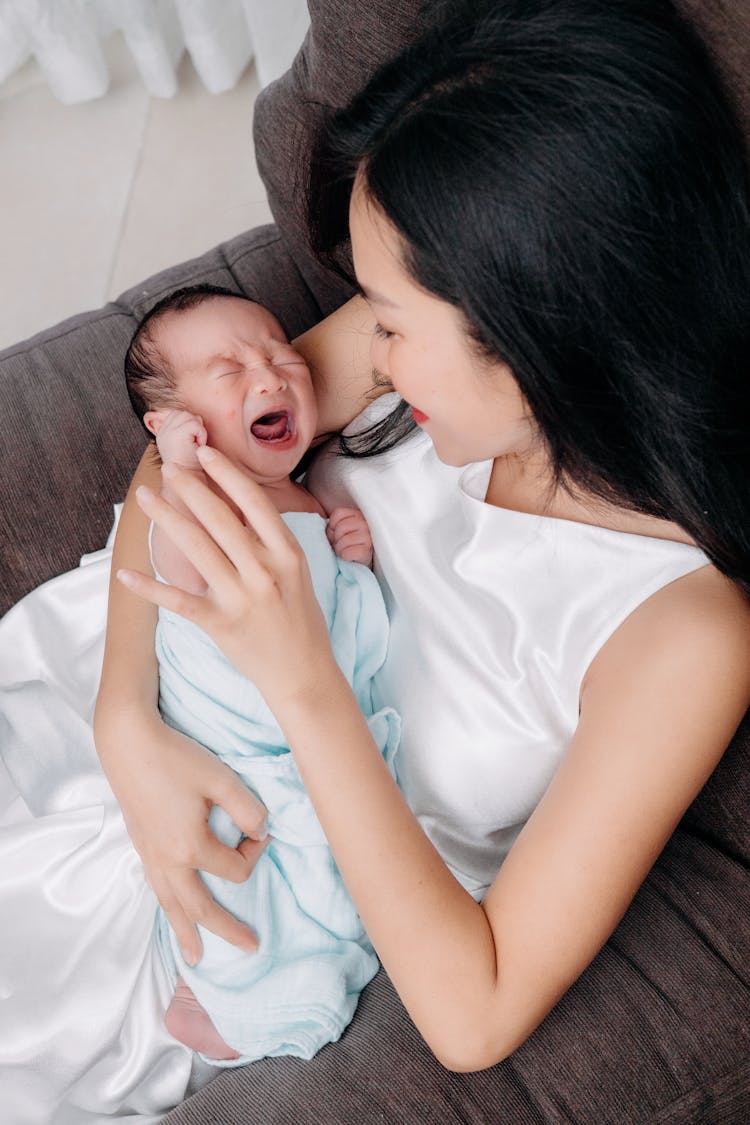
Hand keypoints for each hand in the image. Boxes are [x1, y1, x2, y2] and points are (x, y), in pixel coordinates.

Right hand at [97, 708, 268, 964]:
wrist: (128, 743)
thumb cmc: (176, 758)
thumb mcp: (222, 779)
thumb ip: (248, 809)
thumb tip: (261, 831)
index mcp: (190, 847)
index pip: (235, 869)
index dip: (254, 852)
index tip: (258, 828)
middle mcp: (167, 861)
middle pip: (201, 908)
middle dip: (227, 930)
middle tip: (251, 948)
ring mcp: (149, 856)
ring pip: (171, 905)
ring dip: (186, 932)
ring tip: (196, 958)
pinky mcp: (140, 845)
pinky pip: (156, 888)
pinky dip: (167, 907)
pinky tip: (171, 909)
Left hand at [117, 447, 337, 711]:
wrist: (304, 674)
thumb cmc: (300, 619)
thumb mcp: (297, 573)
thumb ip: (270, 542)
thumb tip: (237, 506)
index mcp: (287, 553)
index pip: (254, 503)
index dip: (227, 474)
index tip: (206, 452)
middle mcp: (265, 570)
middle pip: (220, 519)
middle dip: (190, 488)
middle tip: (168, 467)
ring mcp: (241, 598)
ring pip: (196, 549)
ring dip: (166, 519)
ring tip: (145, 497)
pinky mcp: (220, 624)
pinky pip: (178, 600)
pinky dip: (149, 587)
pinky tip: (125, 573)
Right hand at [153, 410, 207, 468]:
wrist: (186, 484)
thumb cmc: (191, 467)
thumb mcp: (185, 445)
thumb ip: (186, 430)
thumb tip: (198, 417)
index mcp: (162, 433)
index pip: (177, 415)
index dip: (189, 425)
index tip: (191, 442)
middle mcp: (162, 431)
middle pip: (183, 413)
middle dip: (194, 426)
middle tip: (194, 444)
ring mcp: (167, 433)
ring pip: (190, 417)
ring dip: (198, 431)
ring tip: (195, 446)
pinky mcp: (176, 435)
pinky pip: (195, 424)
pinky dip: (201, 435)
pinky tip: (197, 447)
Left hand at [326, 507, 373, 566]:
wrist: (358, 562)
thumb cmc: (346, 545)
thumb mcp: (339, 530)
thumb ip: (333, 525)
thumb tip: (328, 528)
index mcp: (357, 515)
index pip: (338, 513)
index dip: (332, 525)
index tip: (337, 534)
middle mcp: (364, 523)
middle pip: (340, 527)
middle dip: (336, 538)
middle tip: (340, 544)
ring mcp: (367, 536)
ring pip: (344, 540)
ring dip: (339, 549)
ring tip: (344, 550)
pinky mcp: (367, 551)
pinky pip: (348, 552)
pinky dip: (345, 556)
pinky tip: (348, 557)